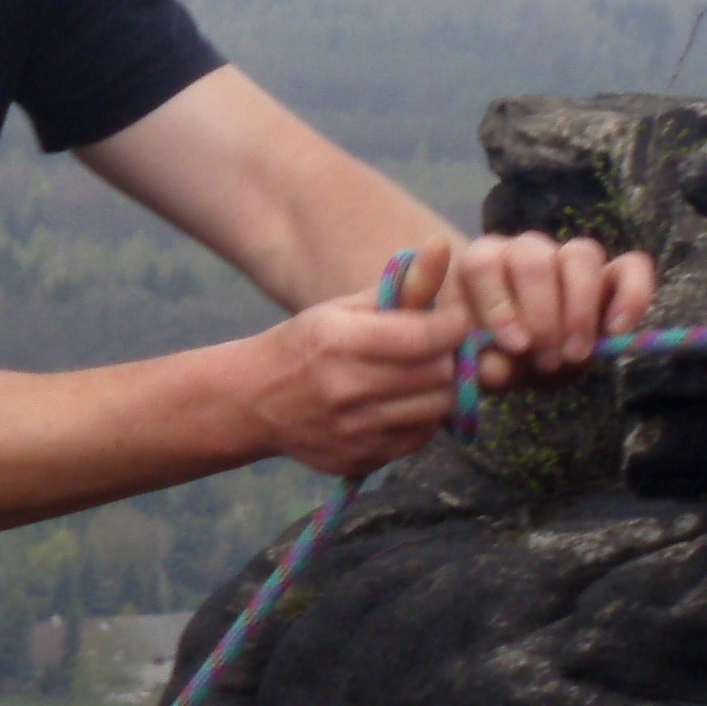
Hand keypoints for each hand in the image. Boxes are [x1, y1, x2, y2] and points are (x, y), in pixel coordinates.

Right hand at [238, 269, 464, 476]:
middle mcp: (346, 388)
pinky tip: (402, 404)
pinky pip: (419, 438)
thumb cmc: (304, 345)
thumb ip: (399, 285)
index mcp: (339, 341)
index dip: (453, 326)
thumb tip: (441, 246)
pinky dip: (421, 419)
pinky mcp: (360, 459)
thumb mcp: (341, 308)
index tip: (455, 320)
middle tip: (437, 349)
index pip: (423, 337)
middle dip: (448, 357)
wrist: (252, 401)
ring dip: (438, 390)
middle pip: (438, 375)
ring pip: (435, 409)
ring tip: (421, 376)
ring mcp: (353, 430)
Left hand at [415, 234, 656, 391]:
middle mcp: (524, 250)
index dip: (498, 304)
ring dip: (580, 309)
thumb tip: (496, 368)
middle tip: (546, 360)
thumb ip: (485, 365)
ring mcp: (569, 257)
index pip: (483, 264)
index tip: (515, 346)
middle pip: (532, 259)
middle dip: (542, 315)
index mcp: (481, 264)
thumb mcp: (487, 367)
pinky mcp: (614, 272)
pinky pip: (632, 265)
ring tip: (575, 354)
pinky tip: (618, 331)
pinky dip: (631, 296)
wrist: (532, 361)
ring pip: (582, 255)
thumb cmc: (500, 356)